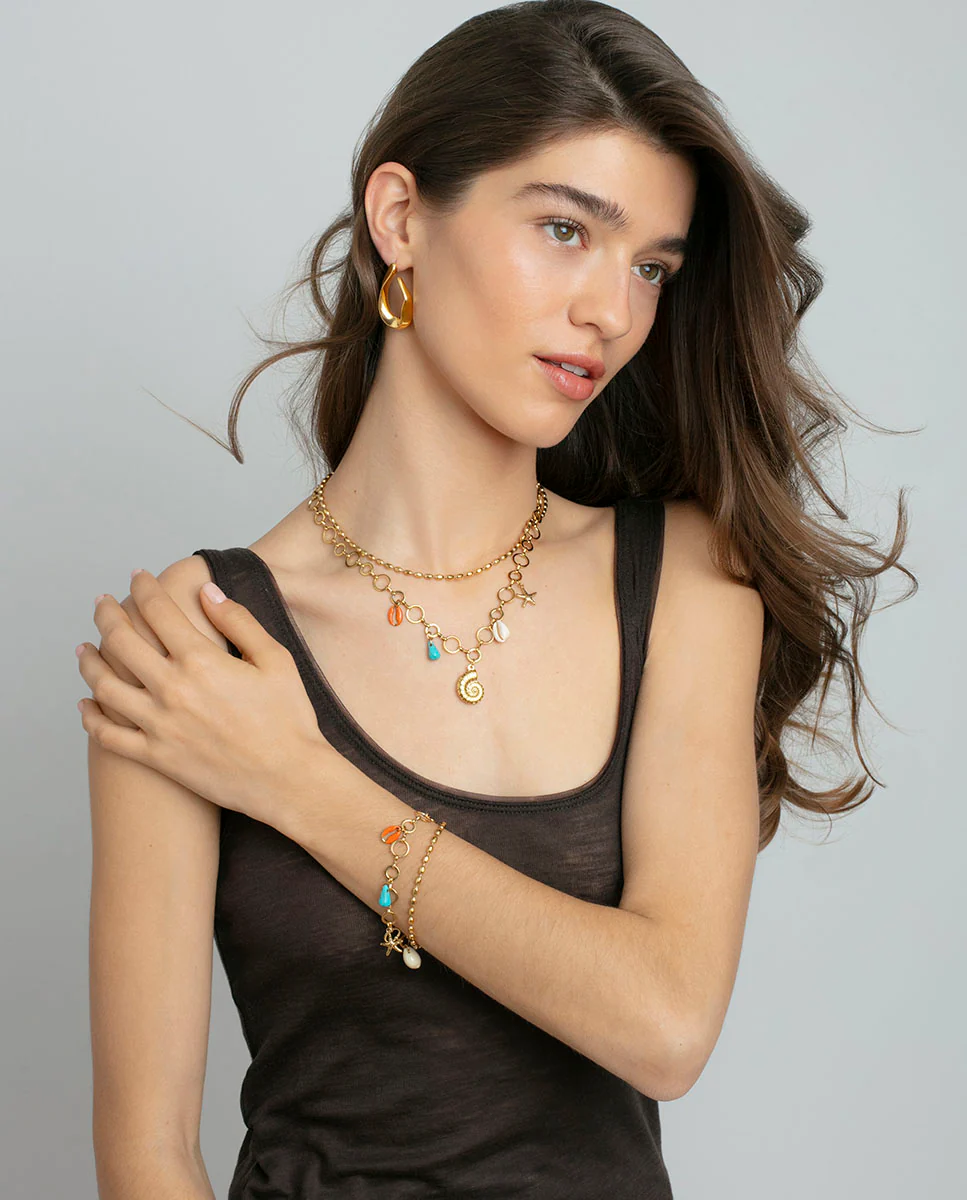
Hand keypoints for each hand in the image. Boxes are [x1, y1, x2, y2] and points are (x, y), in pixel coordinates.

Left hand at [76, 567, 329, 827]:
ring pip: (104, 686)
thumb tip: (207, 592)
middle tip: (102, 603)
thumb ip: (238, 621)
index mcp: (201, 660)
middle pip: (121, 641)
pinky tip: (84, 705)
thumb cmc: (289, 719)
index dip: (143, 587)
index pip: (157, 610)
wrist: (289, 779)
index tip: (137, 577)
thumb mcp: (275, 659)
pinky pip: (108, 736)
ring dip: (88, 662)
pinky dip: (90, 719)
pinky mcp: (156, 757)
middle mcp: (172, 689)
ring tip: (84, 648)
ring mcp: (159, 725)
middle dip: (106, 614)